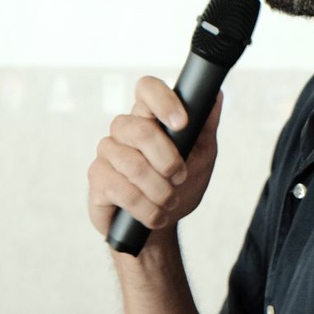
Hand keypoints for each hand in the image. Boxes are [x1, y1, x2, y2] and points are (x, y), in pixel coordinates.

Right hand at [87, 77, 222, 244]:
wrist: (161, 225)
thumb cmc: (180, 185)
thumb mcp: (201, 156)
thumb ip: (205, 127)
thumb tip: (216, 95)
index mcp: (149, 116)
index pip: (147, 88)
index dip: (163, 101)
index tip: (183, 124)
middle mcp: (124, 129)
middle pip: (139, 130)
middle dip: (167, 160)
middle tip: (180, 178)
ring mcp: (108, 152)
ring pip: (132, 164)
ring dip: (159, 190)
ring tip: (170, 201)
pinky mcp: (97, 179)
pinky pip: (120, 189)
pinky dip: (145, 207)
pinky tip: (155, 215)